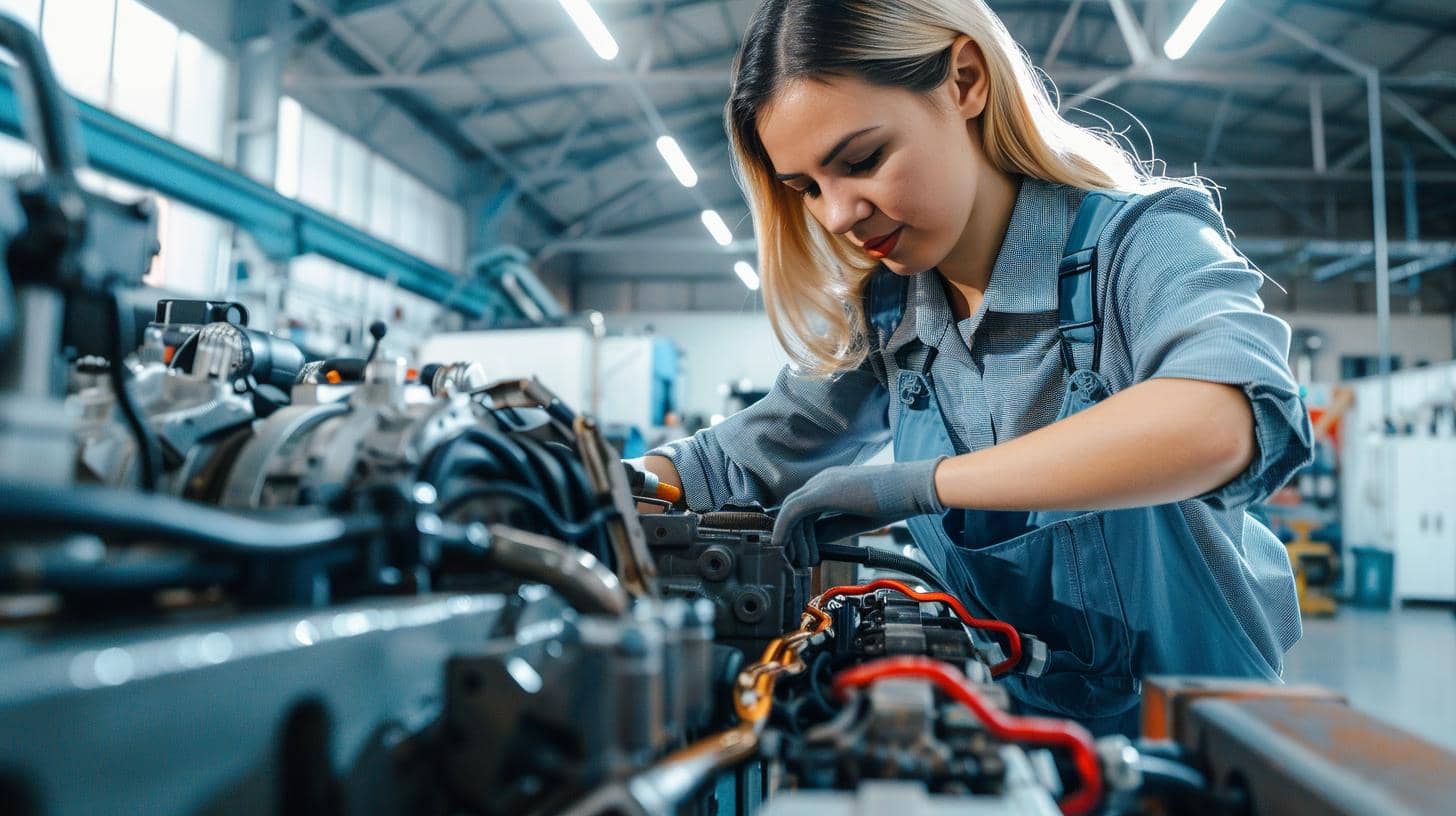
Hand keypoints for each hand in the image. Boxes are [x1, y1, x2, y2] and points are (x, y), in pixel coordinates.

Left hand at [772, 458, 944, 566]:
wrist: (911, 488)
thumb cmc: (893, 501)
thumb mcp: (855, 520)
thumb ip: (833, 529)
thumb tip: (814, 543)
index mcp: (831, 484)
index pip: (805, 510)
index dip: (801, 534)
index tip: (805, 554)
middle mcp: (822, 480)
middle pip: (794, 510)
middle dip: (792, 538)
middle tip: (796, 561)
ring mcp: (821, 483)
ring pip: (791, 511)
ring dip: (790, 539)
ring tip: (798, 561)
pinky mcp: (822, 491)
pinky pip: (793, 511)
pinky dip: (784, 529)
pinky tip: (782, 545)